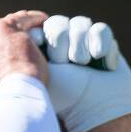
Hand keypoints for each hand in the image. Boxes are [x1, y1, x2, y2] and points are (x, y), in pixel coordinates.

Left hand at [32, 15, 130, 131]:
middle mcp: (59, 48)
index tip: (42, 45)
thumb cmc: (64, 96)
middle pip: (57, 23)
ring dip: (81, 42)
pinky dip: (102, 44)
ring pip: (80, 23)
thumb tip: (26, 33)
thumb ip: (27, 55)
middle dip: (62, 41)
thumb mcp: (39, 75)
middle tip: (67, 61)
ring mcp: (82, 44)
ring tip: (83, 62)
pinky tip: (104, 65)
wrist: (99, 108)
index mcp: (38, 55)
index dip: (42, 35)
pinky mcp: (104, 45)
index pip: (36, 29)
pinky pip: (101, 29)